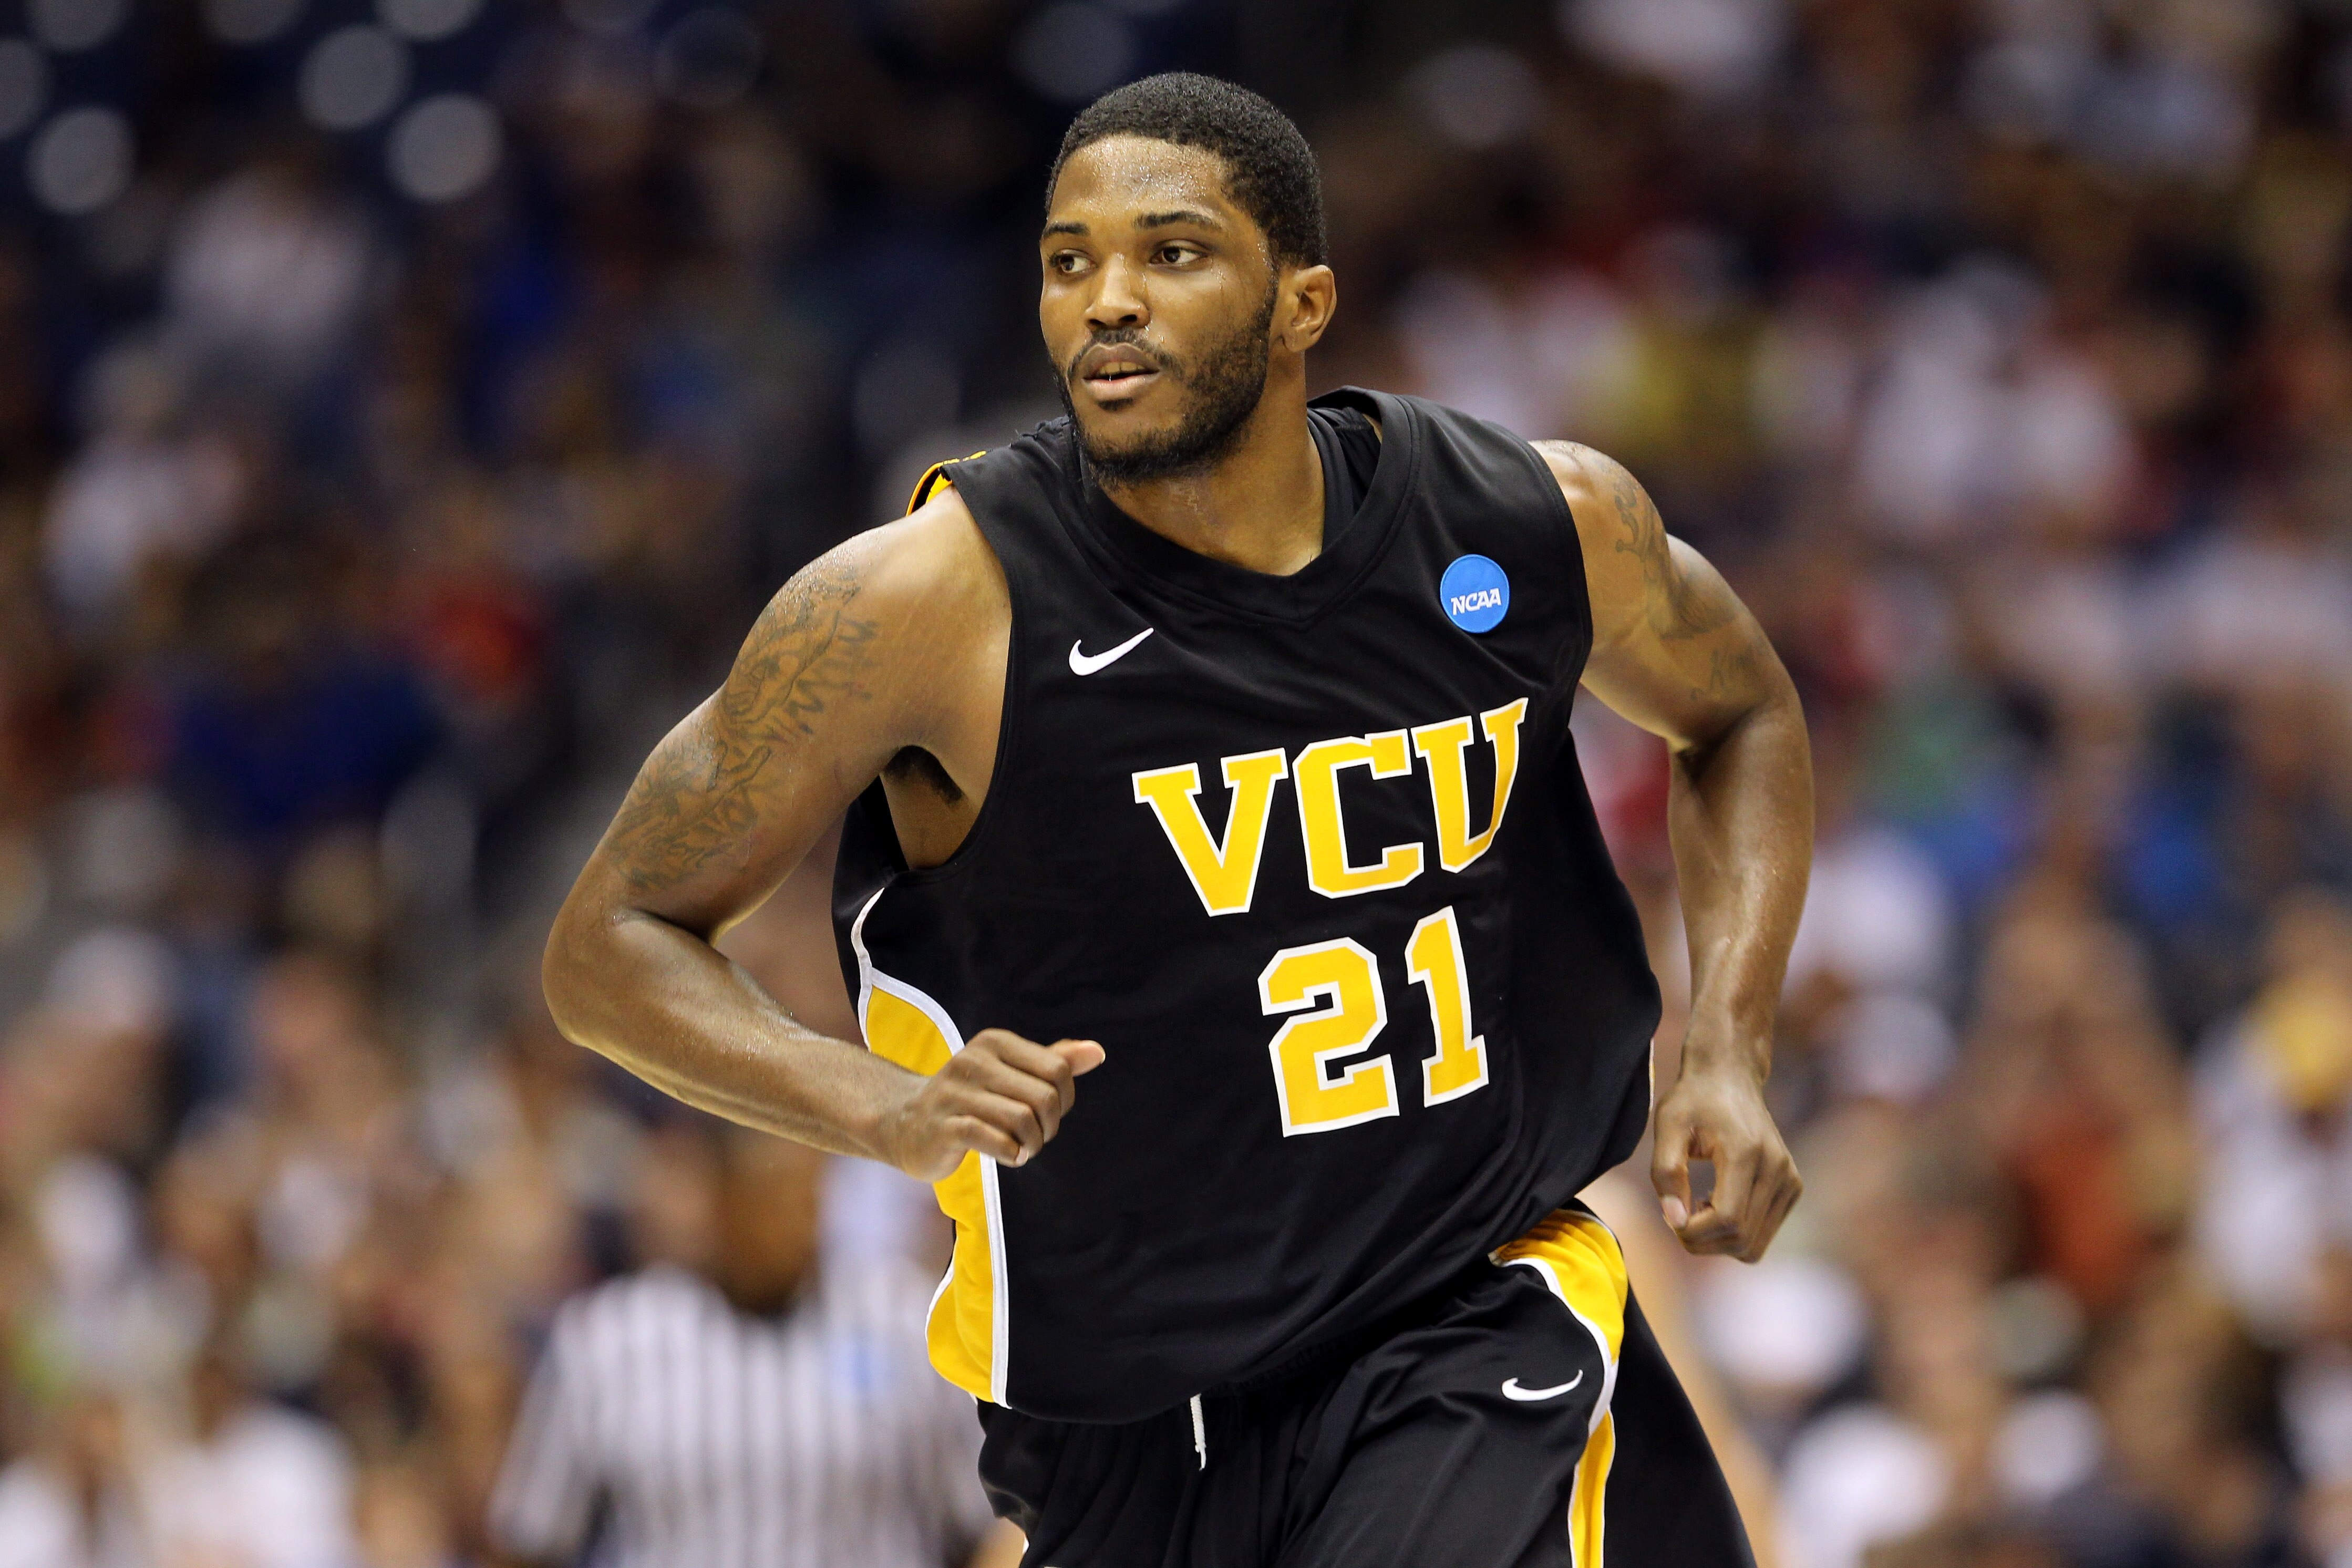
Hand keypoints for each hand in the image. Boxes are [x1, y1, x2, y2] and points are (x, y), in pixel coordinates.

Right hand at [880, 1029, 1104, 1180]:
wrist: (903, 1124)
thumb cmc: (969, 1099)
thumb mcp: (1009, 1073)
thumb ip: (1053, 1061)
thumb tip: (1098, 1052)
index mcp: (994, 1042)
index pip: (1057, 1069)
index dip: (1064, 1100)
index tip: (1048, 1114)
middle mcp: (974, 1061)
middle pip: (1044, 1096)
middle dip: (1049, 1126)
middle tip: (1034, 1138)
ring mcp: (956, 1094)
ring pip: (1023, 1119)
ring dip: (1031, 1144)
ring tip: (1021, 1149)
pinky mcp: (945, 1127)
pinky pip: (997, 1140)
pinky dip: (1012, 1154)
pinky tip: (1006, 1156)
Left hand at [1650, 1040, 1799, 1262]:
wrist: (1730, 1076)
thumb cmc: (1693, 1100)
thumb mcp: (1667, 1126)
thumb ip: (1666, 1173)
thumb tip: (1676, 1221)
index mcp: (1747, 1152)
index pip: (1728, 1219)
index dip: (1694, 1231)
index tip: (1669, 1216)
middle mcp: (1777, 1169)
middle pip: (1742, 1239)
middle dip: (1702, 1240)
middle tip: (1677, 1213)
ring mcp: (1789, 1180)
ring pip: (1754, 1245)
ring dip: (1718, 1240)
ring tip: (1697, 1205)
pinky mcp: (1792, 1187)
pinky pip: (1763, 1233)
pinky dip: (1736, 1232)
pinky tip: (1717, 1202)